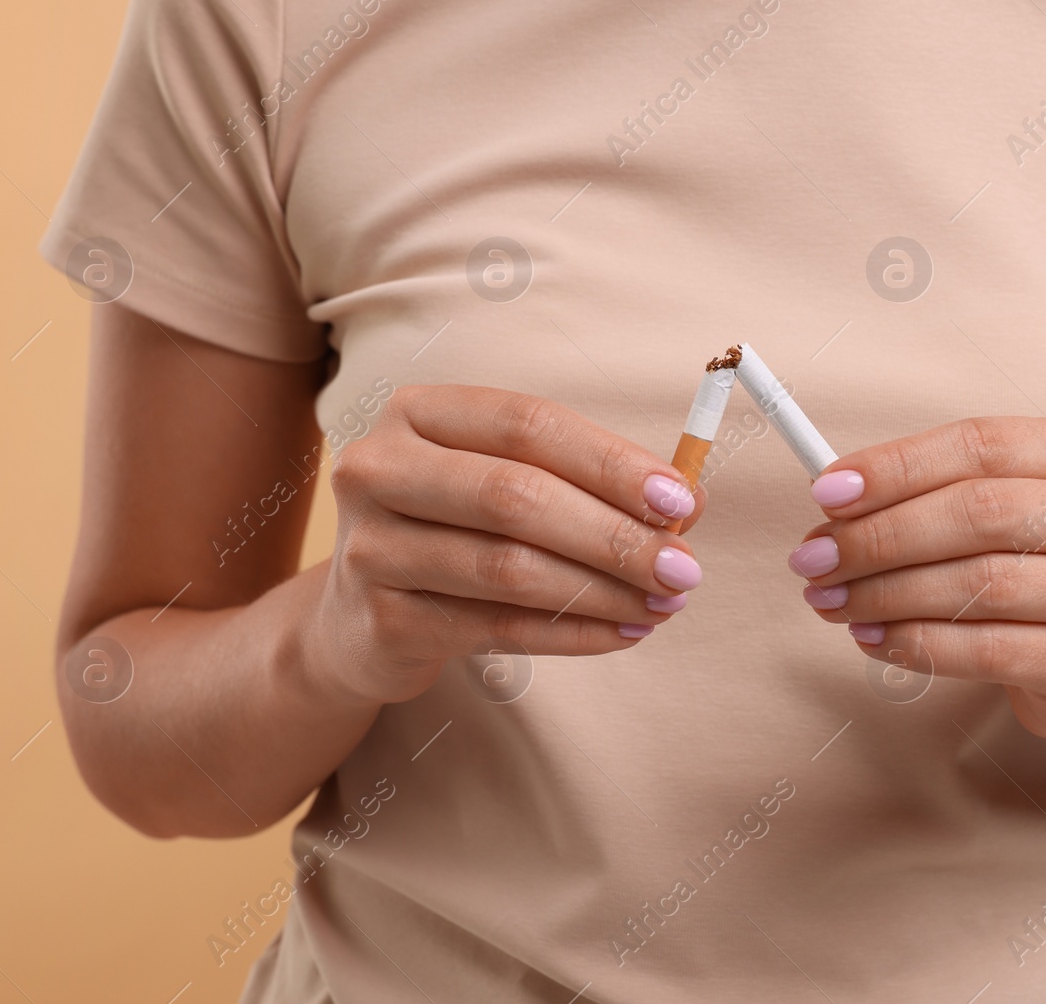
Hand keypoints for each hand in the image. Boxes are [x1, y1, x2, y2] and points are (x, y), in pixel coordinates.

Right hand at [311, 385, 705, 704]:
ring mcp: (371, 546)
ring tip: (663, 604)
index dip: (610, 462)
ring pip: (508, 567)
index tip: (680, 500)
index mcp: (419, 413)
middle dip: (614, 535)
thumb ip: (587, 484)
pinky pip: (498, 627)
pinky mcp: (381, 619)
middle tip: (682, 567)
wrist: (357, 621)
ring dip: (602, 590)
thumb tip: (688, 501)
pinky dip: (573, 632)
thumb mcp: (506, 486)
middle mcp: (380, 468)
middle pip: (516, 495)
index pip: (527, 425)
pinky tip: (622, 633)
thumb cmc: (455, 533)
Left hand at [793, 417, 1045, 742]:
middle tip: (815, 559)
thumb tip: (832, 496)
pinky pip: (987, 650)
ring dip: (887, 594)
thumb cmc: (1025, 568)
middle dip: (881, 536)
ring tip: (831, 601)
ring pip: (981, 584)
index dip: (896, 466)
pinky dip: (916, 644)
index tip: (825, 493)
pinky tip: (871, 638)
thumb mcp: (993, 511)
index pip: (979, 445)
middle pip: (980, 512)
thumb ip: (923, 493)